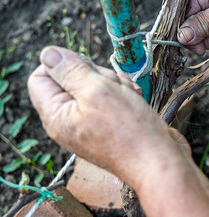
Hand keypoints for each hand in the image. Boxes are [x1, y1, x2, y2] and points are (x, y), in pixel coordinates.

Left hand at [27, 46, 189, 188]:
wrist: (159, 162)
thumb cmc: (130, 130)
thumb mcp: (98, 91)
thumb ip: (70, 70)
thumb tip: (48, 53)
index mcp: (56, 115)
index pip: (41, 77)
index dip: (63, 64)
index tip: (88, 68)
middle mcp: (69, 122)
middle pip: (71, 79)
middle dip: (96, 75)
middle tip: (113, 87)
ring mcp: (90, 125)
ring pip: (95, 87)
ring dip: (115, 84)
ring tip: (130, 96)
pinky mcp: (110, 128)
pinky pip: (111, 100)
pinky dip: (124, 95)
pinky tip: (136, 102)